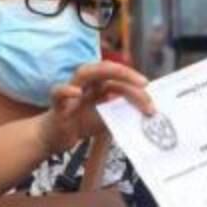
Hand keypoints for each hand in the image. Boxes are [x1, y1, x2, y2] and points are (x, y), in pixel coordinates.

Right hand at [36, 61, 153, 154]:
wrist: (57, 137)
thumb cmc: (82, 123)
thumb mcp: (108, 118)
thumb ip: (122, 111)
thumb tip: (146, 111)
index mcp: (98, 85)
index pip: (119, 78)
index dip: (135, 81)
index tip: (150, 90)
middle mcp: (85, 83)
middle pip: (106, 69)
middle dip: (126, 73)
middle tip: (145, 84)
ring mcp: (71, 91)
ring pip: (84, 72)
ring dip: (104, 73)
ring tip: (120, 76)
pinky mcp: (57, 104)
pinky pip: (58, 93)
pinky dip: (65, 91)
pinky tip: (76, 93)